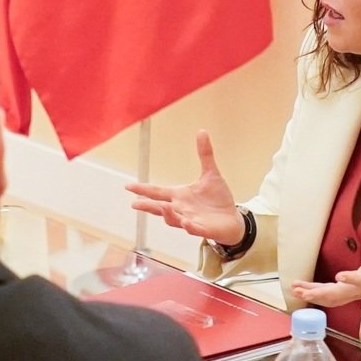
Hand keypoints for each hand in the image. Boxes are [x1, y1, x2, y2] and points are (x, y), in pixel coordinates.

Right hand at [124, 130, 243, 243]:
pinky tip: (186, 223)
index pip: (157, 192)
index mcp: (179, 195)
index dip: (143, 189)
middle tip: (135, 204)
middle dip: (148, 206)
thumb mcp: (211, 174)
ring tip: (162, 207)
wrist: (232, 219)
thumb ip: (205, 154)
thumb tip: (202, 131)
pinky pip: (193, 229)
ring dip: (168, 214)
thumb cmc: (217, 199)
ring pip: (174, 219)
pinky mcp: (203, 229)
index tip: (128, 186)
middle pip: (160, 208)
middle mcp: (181, 209)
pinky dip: (189, 227)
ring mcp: (190, 220)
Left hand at [290, 207, 360, 329]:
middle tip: (301, 290)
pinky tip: (303, 291)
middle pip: (340, 294)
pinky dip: (318, 294)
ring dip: (314, 294)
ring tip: (296, 289)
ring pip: (334, 298)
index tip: (340, 277)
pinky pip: (333, 297)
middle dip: (320, 292)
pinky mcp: (354, 294)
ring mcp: (358, 293)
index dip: (351, 279)